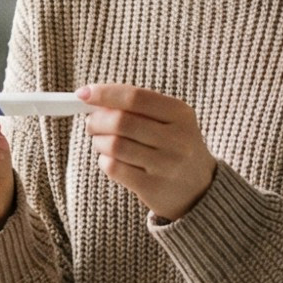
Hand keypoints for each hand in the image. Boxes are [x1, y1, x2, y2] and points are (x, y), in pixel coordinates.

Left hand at [78, 84, 216, 221]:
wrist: (199, 189)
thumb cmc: (174, 145)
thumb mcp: (169, 120)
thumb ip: (136, 106)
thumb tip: (92, 97)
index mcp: (181, 114)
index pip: (135, 97)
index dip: (105, 93)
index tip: (83, 94)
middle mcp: (177, 139)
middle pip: (121, 122)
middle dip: (97, 120)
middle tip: (91, 124)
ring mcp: (166, 165)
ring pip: (114, 145)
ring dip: (99, 142)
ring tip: (102, 142)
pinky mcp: (153, 187)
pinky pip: (114, 168)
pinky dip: (104, 160)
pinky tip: (110, 159)